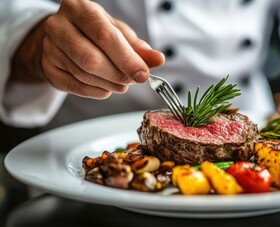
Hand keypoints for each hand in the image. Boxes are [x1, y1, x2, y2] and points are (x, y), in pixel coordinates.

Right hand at [11, 0, 163, 98]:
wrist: (64, 38)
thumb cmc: (95, 33)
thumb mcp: (119, 33)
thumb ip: (138, 48)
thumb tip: (157, 59)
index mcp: (80, 9)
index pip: (105, 36)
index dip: (127, 59)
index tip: (143, 74)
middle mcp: (58, 25)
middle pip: (92, 59)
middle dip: (118, 74)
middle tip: (132, 80)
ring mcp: (49, 48)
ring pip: (84, 75)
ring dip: (110, 85)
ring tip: (121, 83)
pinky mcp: (48, 69)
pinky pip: (76, 87)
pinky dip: (97, 92)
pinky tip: (106, 87)